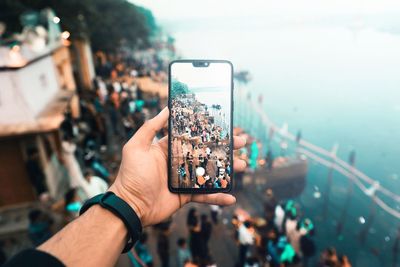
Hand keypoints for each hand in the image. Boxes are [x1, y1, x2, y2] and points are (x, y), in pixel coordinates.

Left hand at [110, 108, 245, 226]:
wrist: (129, 206)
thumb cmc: (131, 175)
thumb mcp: (136, 146)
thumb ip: (150, 127)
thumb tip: (166, 108)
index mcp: (169, 148)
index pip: (193, 136)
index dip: (208, 131)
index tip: (223, 125)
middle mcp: (178, 162)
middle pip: (206, 152)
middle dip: (224, 148)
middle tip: (241, 142)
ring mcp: (184, 179)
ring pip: (210, 172)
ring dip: (227, 170)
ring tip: (242, 165)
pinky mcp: (186, 195)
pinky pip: (205, 195)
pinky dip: (218, 196)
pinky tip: (231, 197)